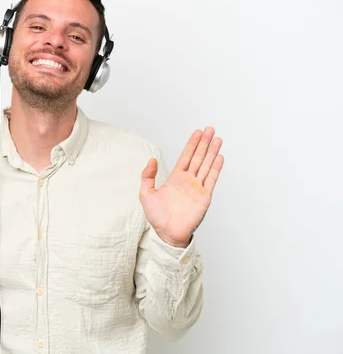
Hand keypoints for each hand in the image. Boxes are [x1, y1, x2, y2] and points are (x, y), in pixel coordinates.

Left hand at [139, 127, 223, 247]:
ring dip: (212, 152)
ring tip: (217, 139)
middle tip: (210, 129)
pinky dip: (216, 168)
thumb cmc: (157, 217)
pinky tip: (219, 158)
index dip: (191, 145)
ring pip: (206, 165)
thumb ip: (147, 176)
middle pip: (198, 158)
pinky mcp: (204, 197)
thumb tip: (151, 160)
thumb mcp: (146, 194)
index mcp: (175, 178)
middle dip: (204, 143)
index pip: (186, 157)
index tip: (197, 133)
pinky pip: (211, 180)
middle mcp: (188, 181)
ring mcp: (197, 188)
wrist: (167, 234)